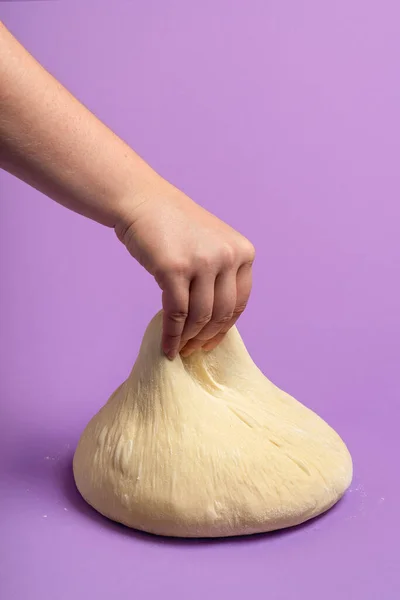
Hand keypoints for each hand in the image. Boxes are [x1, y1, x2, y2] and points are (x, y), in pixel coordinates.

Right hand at [115, 177, 254, 358]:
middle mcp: (228, 256)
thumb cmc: (173, 226)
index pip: (239, 302)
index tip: (211, 343)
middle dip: (206, 337)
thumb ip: (221, 277)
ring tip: (179, 349)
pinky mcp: (174, 269)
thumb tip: (215, 323)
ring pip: (200, 317)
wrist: (142, 201)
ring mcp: (202, 262)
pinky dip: (172, 335)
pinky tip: (167, 347)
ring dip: (189, 339)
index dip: (225, 328)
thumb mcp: (212, 246)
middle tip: (192, 350)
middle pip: (221, 313)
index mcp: (243, 252)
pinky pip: (177, 314)